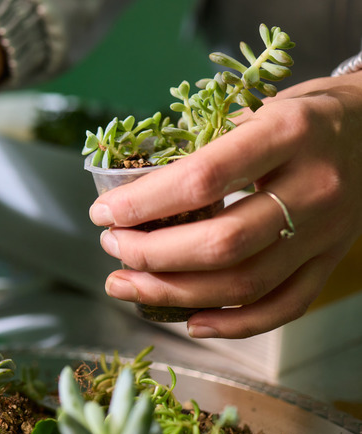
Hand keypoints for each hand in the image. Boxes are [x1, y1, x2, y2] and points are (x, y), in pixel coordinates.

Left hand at [89, 71, 361, 337]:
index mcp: (288, 134)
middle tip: (112, 248)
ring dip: (174, 293)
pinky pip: (285, 306)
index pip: (202, 179)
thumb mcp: (257, 107)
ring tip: (125, 285)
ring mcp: (327, 232)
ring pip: (245, 284)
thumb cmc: (306, 114)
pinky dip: (234, 323)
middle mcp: (313, 187)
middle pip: (222, 243)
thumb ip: (204, 146)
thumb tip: (134, 190)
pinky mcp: (331, 260)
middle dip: (151, 254)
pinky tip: (191, 322)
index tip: (103, 213)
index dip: (143, 203)